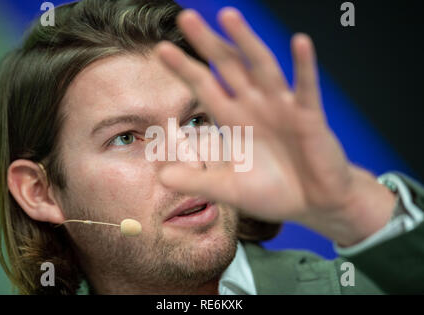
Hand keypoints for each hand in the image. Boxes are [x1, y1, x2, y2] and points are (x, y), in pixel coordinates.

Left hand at [155, 7, 395, 245]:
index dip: (185, 68)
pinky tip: (300, 42)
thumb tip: (162, 177)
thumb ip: (198, 181)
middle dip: (208, 43)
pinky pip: (305, 88)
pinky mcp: (309, 116)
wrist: (312, 203)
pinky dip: (304, 66)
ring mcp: (282, 107)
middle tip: (187, 17)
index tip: (161, 49)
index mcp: (234, 119)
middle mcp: (254, 106)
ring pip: (262, 67)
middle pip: (228, 67)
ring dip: (246, 42)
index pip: (205, 86)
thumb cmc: (273, 192)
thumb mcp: (230, 188)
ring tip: (228, 17)